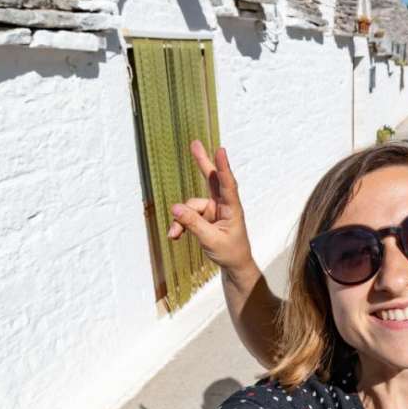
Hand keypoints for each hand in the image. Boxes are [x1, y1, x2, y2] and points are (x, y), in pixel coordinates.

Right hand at [167, 140, 257, 277]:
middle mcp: (223, 205)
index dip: (223, 167)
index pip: (228, 185)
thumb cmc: (230, 252)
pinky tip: (174, 236)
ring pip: (191, 206)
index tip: (220, 150)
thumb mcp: (210, 240)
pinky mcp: (204, 217)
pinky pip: (187, 216)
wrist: (233, 265)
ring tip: (173, 234)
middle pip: (212, 180)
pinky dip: (180, 225)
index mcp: (232, 208)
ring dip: (181, 219)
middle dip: (202, 162)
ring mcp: (213, 210)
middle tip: (195, 143)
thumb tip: (175, 207)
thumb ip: (193, 223)